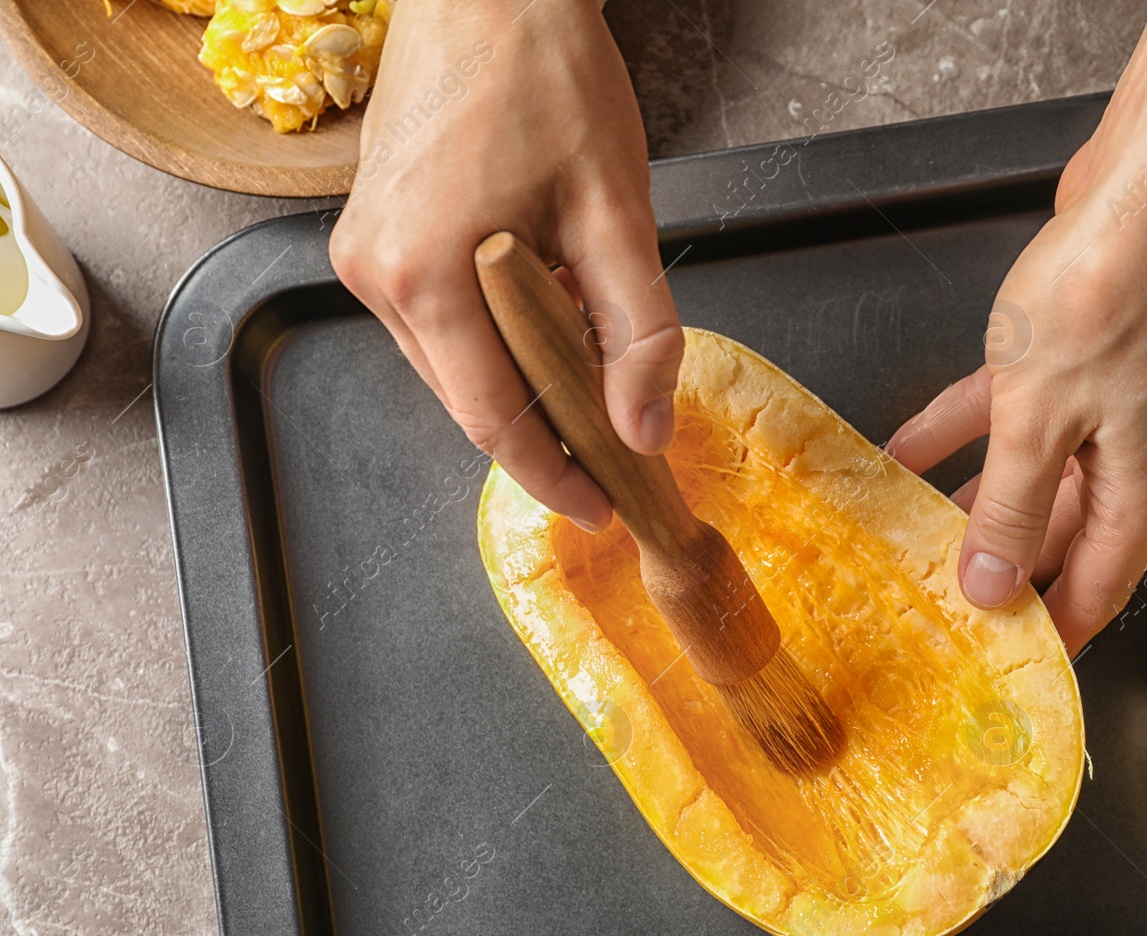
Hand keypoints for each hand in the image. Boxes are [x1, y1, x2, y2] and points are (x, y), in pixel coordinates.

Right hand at [330, 0, 677, 531]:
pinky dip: (494, 338)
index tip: (600, 505)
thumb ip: (638, 332)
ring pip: (451, 364)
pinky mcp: (372, 235)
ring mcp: (363, 254)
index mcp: (423, 276)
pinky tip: (547, 317)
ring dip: (520, 381)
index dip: (551, 476)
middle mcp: (374, 275)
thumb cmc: (549, 79)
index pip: (491, 420)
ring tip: (592, 375)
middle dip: (543, 434)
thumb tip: (643, 429)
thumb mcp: (617, 213)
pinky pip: (437, 321)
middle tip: (616, 452)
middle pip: (467, 397)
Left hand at [888, 134, 1146, 652]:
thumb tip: (991, 592)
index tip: (994, 668)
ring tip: (909, 537)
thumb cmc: (1110, 299)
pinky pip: (1017, 418)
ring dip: (973, 502)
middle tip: (933, 604)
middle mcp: (1139, 461)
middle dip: (998, 570)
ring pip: (1036, 478)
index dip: (1043, 634)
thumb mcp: (1039, 424)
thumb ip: (1011, 512)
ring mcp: (1115, 410)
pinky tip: (905, 451)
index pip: (1094, 594)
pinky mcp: (1084, 363)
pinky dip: (965, 434)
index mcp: (1145, 493)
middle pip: (1061, 540)